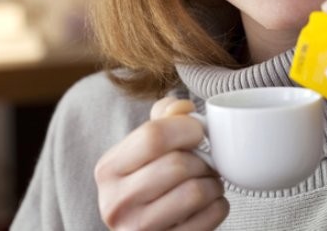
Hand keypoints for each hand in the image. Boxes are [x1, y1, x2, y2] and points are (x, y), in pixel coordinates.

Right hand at [94, 97, 228, 229]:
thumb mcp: (142, 149)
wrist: (143, 228)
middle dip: (202, 159)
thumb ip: (162, 118)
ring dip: (213, 183)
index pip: (152, 136)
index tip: (198, 131)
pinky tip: (210, 202)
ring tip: (208, 181)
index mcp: (107, 169)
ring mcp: (138, 230)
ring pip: (195, 192)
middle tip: (206, 161)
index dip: (185, 128)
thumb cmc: (147, 181)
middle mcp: (116, 202)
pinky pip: (209, 218)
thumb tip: (183, 107)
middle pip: (177, 165)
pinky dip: (218, 205)